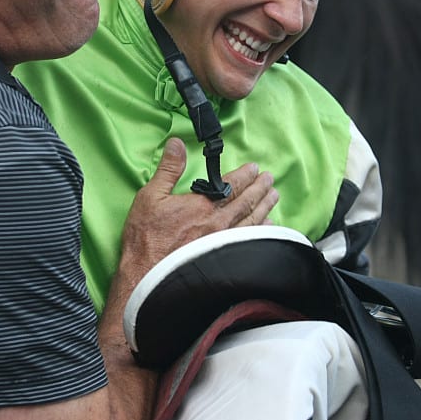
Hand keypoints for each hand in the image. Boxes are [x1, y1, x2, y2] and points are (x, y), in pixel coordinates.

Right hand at [113, 138, 278, 291]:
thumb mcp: (150, 196)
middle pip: (246, 202)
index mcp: (203, 205)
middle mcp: (218, 223)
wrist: (147, 275)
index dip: (245, 175)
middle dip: (260, 188)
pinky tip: (267, 225)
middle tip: (270, 179)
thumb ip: (168, 169)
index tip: (254, 168)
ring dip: (264, 206)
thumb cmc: (146, 238)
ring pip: (252, 220)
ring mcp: (223, 242)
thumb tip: (177, 144)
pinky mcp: (223, 258)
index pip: (231, 185)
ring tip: (274, 196)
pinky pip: (249, 241)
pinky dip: (261, 231)